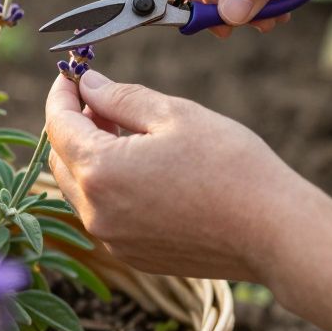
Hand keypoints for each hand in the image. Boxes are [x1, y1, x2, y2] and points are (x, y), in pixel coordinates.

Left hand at [44, 70, 312, 281]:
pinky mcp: (133, 255)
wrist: (273, 232)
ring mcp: (113, 240)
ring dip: (90, 156)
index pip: (58, 124)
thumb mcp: (174, 115)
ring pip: (80, 188)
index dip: (61, 93)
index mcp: (101, 171)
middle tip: (104, 99)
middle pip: (61, 159)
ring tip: (126, 131)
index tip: (71, 74)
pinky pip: (104, 214)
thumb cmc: (230, 165)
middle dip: (73, 124)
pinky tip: (142, 167)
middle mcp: (96, 212)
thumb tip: (87, 84)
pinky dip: (109, 186)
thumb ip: (120, 98)